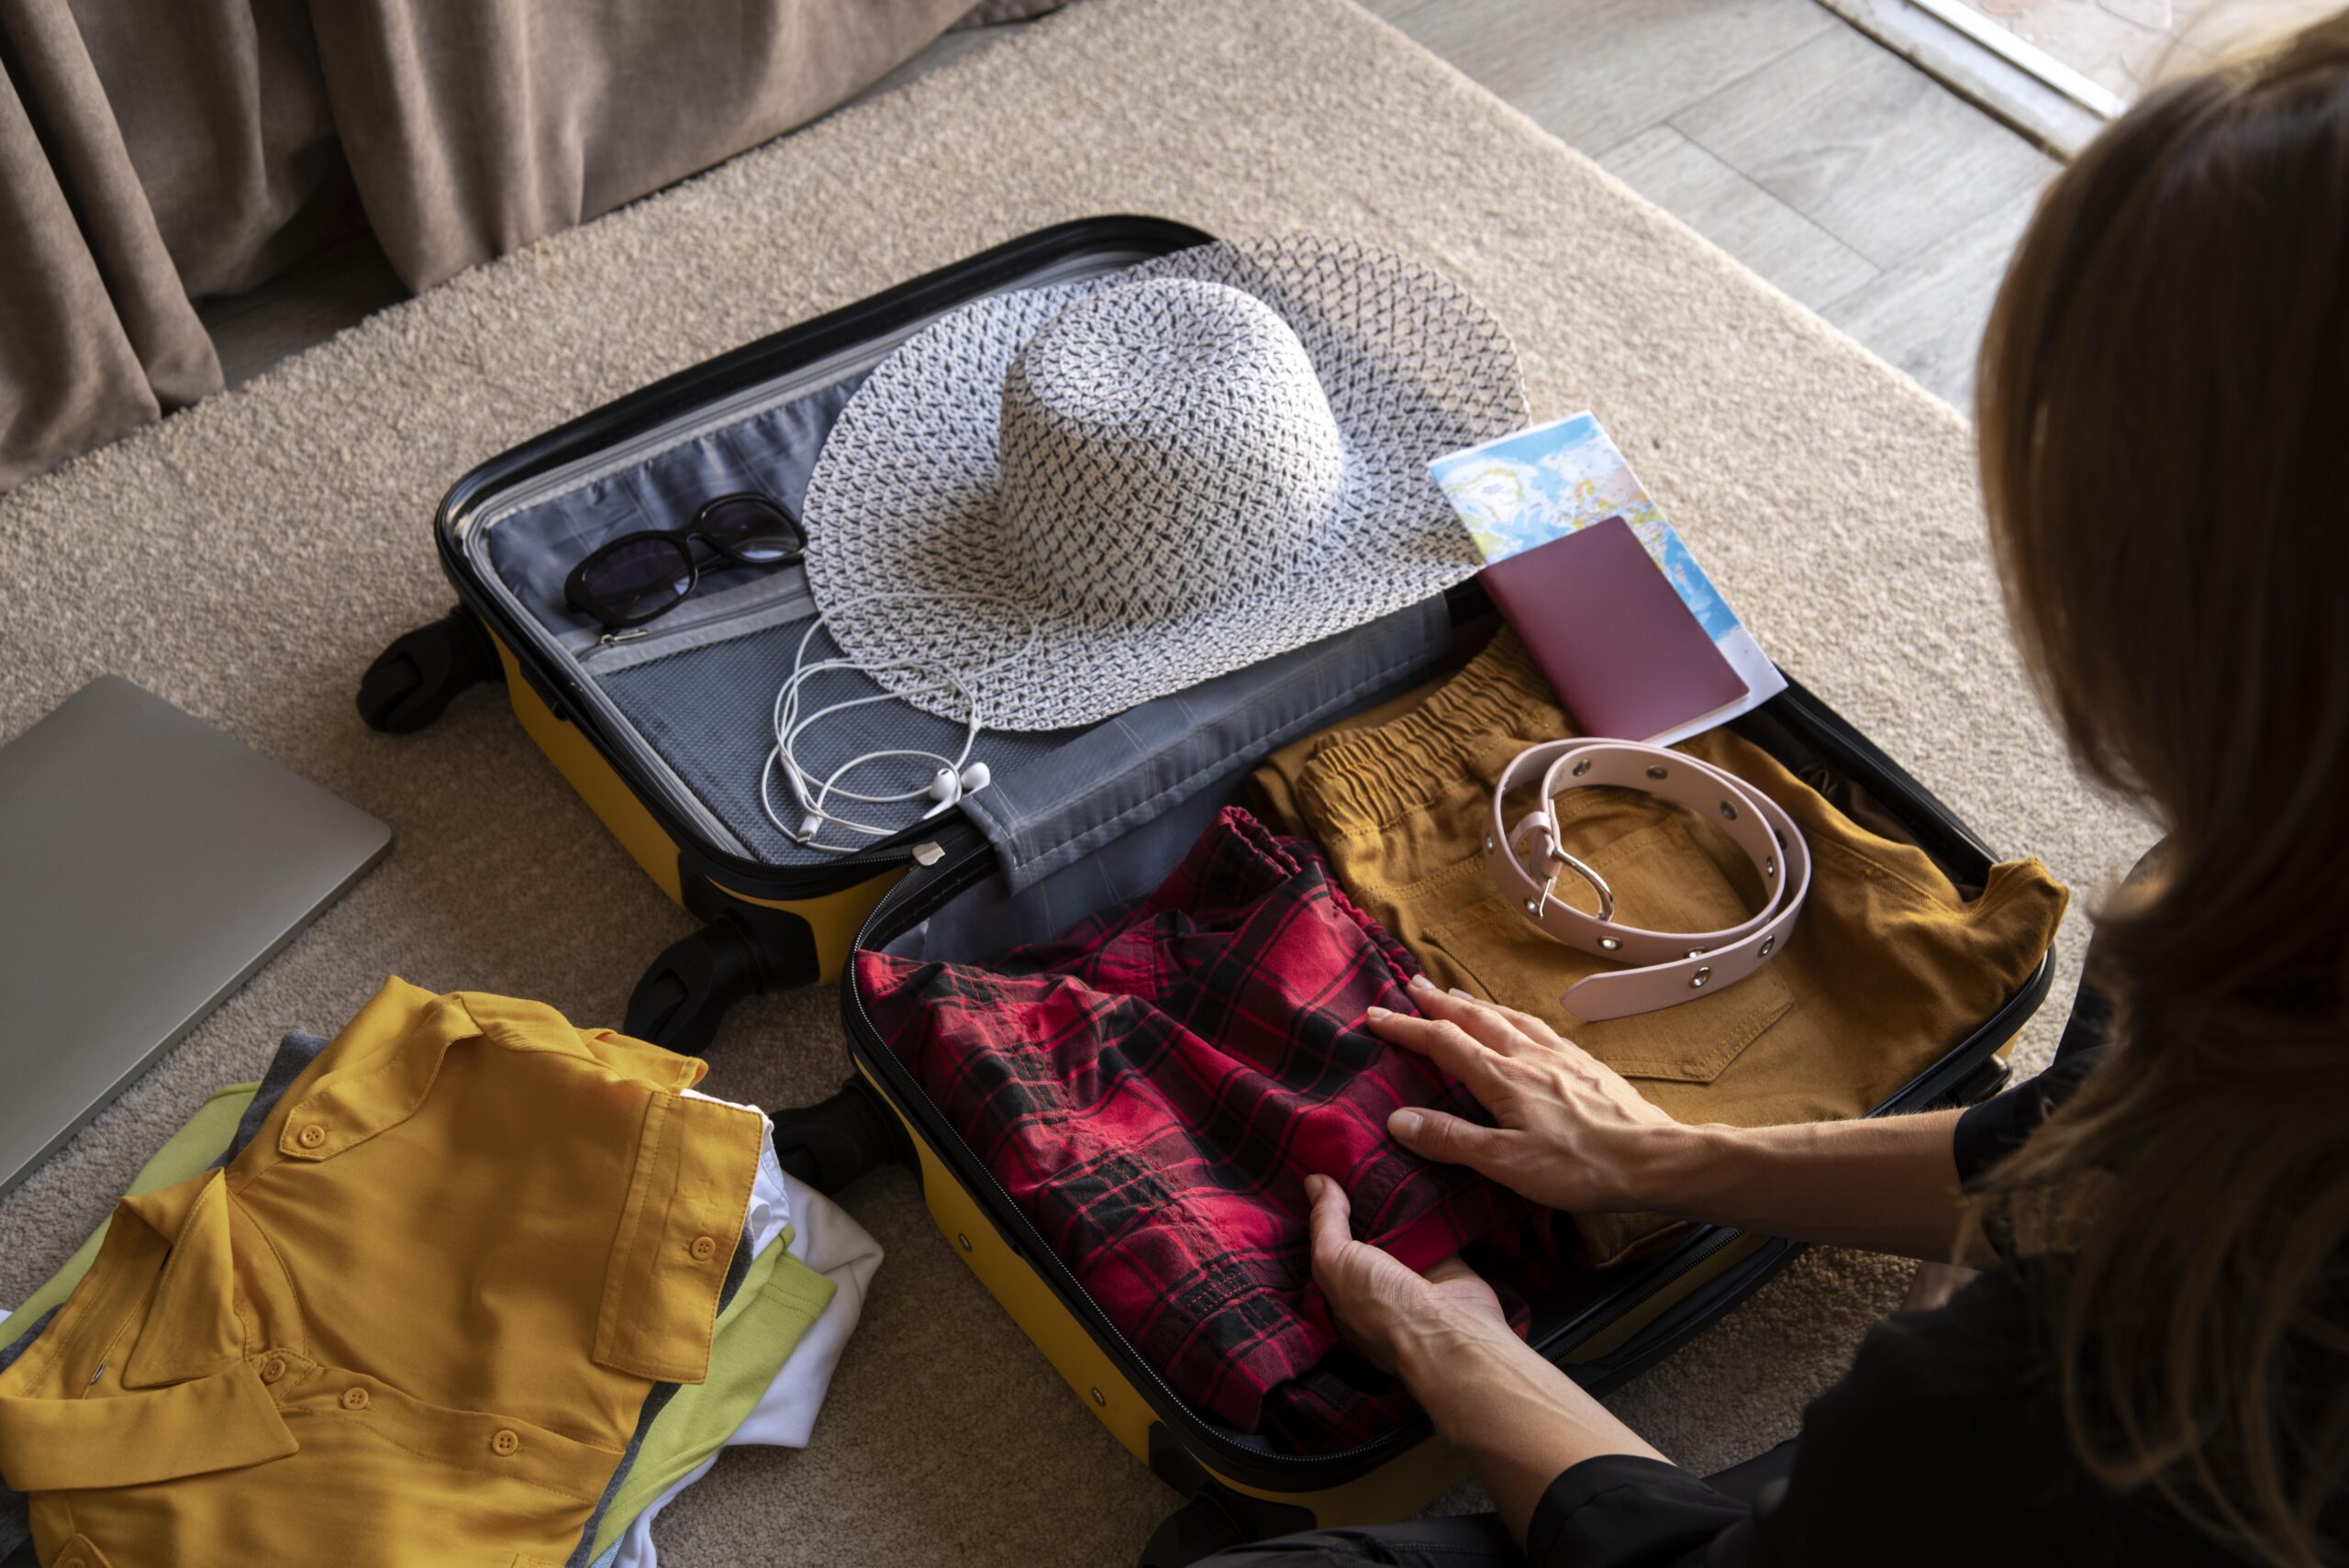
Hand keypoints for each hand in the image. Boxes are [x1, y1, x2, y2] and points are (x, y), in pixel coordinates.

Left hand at [1304, 1172, 1511, 1374]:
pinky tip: (1418, 1170)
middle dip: (1359, 1202)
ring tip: (1384, 1155)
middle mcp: (1374, 1287)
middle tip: (1354, 1157)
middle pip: (1363, 1235)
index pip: (1325, 1250)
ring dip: (1393, 1198)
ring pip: (1397, 1227)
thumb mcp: (1334, 1262)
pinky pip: (1431, 1225)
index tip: (1319, 1175)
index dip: (1322, 1216)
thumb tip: (1314, 1181)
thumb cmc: (1380, 1306)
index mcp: (1341, 1296)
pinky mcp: (1445, 1262)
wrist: (1449, 1331)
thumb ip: (1324, 1223)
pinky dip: (1427, 1203)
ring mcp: (1411, 1276)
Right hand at [1367, 973, 1695, 1213]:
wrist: (1653, 1158)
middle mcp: (1529, 1055)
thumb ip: (1452, 1139)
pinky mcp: (1585, 1064)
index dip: (1405, 1027)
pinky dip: (1512, 1015)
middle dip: (1437, 1001)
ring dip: (1474, 1002)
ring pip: (1507, 1016)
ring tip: (1455, 993)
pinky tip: (1518, 1021)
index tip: (1374, 1015)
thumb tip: (1398, 1118)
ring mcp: (1560, 1055)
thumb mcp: (1506, 1163)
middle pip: (1474, 1017)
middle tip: (1411, 984)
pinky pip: (1538, 1026)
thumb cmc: (1580, 1167)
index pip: (1443, 1043)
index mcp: (1503, 1078)